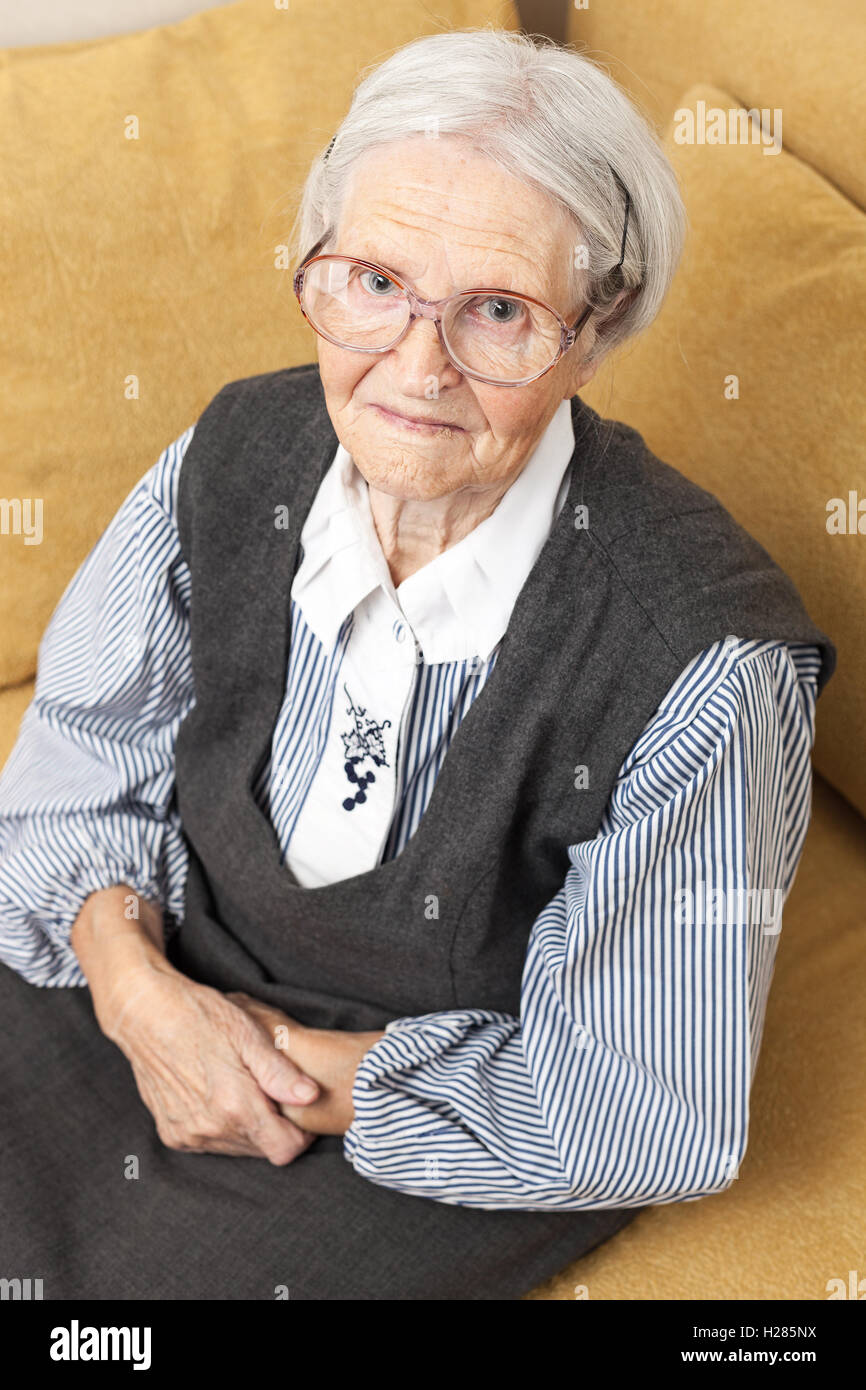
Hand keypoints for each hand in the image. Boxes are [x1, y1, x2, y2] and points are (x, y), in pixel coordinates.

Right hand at [71, 888, 322, 1164]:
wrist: (145, 1014)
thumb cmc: (200, 1015)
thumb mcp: (248, 1033)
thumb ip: (279, 1072)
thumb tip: (311, 1096)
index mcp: (235, 1106)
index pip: (285, 1149)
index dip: (300, 1132)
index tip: (298, 1106)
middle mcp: (210, 1129)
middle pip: (262, 1149)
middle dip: (274, 1126)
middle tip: (269, 1088)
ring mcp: (188, 1134)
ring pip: (236, 1148)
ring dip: (248, 1127)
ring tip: (243, 1086)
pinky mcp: (172, 1134)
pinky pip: (210, 1143)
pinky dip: (222, 1126)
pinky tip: (218, 1094)